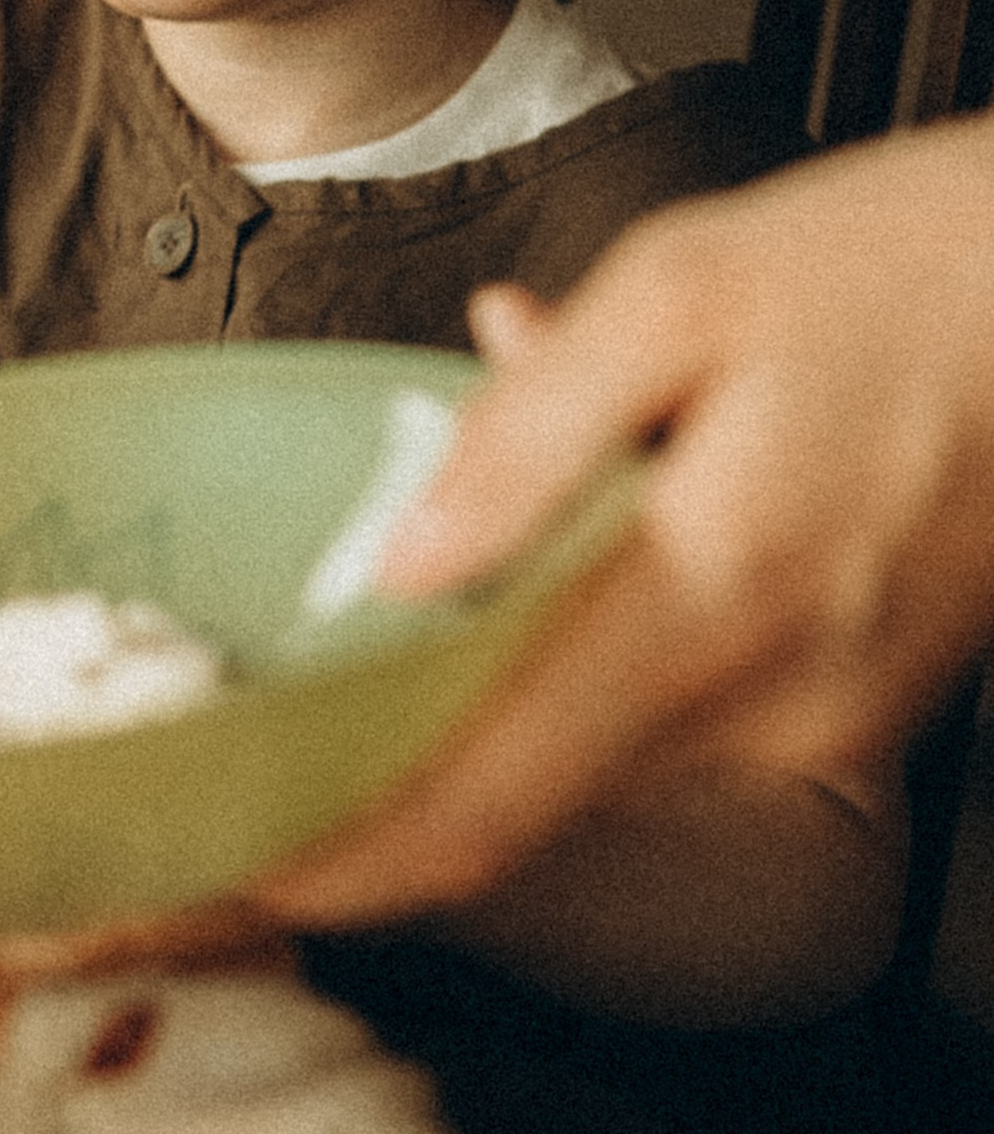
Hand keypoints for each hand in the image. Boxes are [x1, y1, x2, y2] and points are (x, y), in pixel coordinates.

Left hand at [253, 112, 993, 926]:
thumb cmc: (899, 262)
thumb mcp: (679, 287)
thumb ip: (529, 433)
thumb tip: (402, 560)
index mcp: (715, 594)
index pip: (493, 795)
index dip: (350, 856)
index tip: (234, 871)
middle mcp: (774, 697)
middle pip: (526, 790)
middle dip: (383, 768)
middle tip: (257, 716)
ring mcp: (821, 718)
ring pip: (592, 749)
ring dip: (482, 687)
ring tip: (424, 547)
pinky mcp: (849, 701)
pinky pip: (668, 705)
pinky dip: (581, 644)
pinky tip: (570, 515)